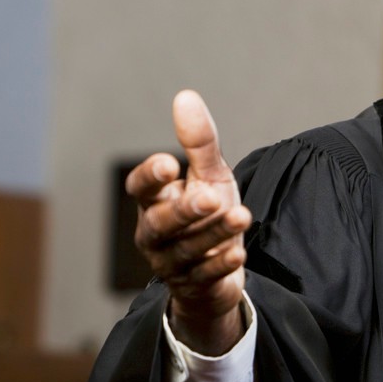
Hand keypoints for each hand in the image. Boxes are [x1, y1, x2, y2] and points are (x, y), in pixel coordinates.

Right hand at [125, 90, 251, 354]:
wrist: (217, 267)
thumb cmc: (208, 214)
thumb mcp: (209, 176)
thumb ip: (198, 143)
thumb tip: (185, 96)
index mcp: (154, 202)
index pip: (141, 188)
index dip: (150, 177)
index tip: (169, 162)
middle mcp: (155, 233)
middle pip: (160, 223)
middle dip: (184, 211)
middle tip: (211, 197)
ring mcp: (172, 262)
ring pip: (186, 249)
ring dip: (213, 234)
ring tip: (242, 216)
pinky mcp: (194, 285)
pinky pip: (204, 277)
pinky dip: (220, 265)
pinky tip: (239, 254)